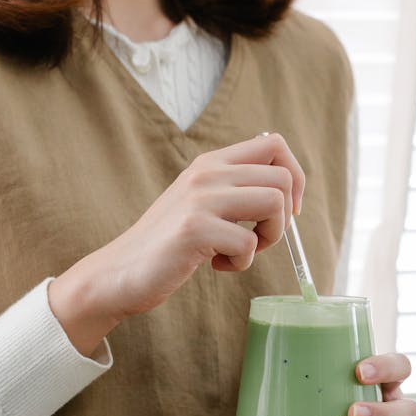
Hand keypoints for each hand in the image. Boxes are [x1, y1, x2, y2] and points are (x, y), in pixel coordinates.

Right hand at [49, 132, 304, 335]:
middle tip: (257, 239)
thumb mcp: (201, 201)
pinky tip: (217, 265)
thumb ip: (234, 187)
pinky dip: (242, 263)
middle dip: (283, 218)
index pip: (275, 145)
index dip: (295, 177)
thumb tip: (288, 189)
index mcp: (211, 162)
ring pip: (274, 203)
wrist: (120, 271)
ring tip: (241, 251)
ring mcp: (200, 199)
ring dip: (268, 237)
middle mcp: (206, 172)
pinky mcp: (194, 229)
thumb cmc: (168, 243)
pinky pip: (248, 242)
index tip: (286, 209)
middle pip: (283, 179)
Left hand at [291, 352, 415, 415]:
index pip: (401, 367)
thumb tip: (258, 364)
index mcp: (387, 383)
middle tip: (352, 414)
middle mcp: (397, 413)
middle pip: (409, 412)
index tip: (359, 370)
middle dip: (383, 414)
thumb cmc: (329, 396)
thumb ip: (303, 371)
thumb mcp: (325, 381)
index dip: (387, 368)